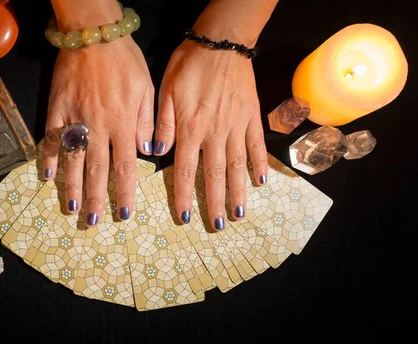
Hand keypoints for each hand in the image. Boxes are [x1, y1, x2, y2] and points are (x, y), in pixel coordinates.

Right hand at [43, 36, 153, 226]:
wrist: (94, 34)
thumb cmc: (125, 61)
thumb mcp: (147, 88)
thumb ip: (147, 121)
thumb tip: (147, 152)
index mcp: (124, 123)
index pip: (125, 168)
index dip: (124, 194)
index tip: (123, 215)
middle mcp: (99, 126)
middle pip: (96, 171)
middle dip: (94, 200)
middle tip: (92, 223)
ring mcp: (75, 119)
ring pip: (73, 161)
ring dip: (71, 188)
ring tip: (70, 210)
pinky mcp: (57, 109)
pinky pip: (52, 138)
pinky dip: (49, 158)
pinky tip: (47, 176)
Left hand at [155, 39, 267, 228]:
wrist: (220, 43)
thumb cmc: (188, 66)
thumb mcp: (164, 92)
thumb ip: (162, 125)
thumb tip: (156, 154)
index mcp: (190, 129)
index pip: (185, 171)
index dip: (184, 196)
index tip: (186, 218)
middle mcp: (214, 134)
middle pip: (214, 175)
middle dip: (215, 203)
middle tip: (218, 225)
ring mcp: (236, 127)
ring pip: (237, 166)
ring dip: (238, 192)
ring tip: (238, 214)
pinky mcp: (252, 117)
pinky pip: (256, 146)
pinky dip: (259, 164)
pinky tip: (261, 182)